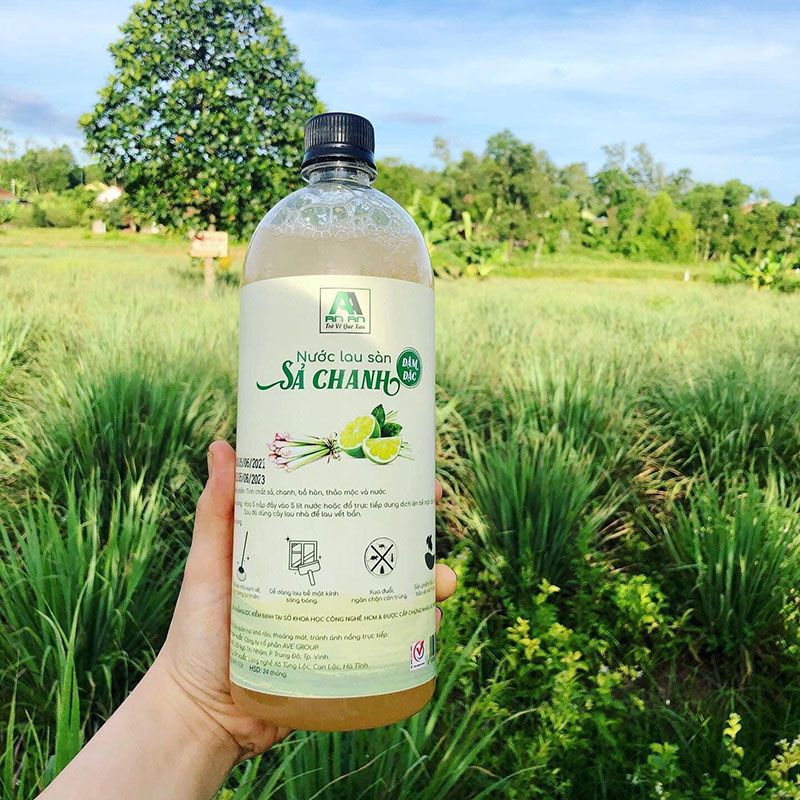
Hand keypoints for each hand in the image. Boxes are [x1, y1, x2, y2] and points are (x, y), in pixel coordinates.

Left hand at [153, 440, 457, 762]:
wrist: (200, 715)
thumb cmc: (196, 632)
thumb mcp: (209, 564)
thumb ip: (215, 511)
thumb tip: (220, 446)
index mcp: (299, 549)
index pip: (346, 511)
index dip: (382, 490)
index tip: (410, 470)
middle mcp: (326, 579)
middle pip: (381, 548)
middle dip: (419, 535)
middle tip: (435, 521)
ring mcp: (338, 619)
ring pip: (396, 594)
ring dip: (429, 584)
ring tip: (444, 584)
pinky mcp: (345, 659)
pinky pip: (389, 641)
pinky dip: (416, 632)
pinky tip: (431, 626)